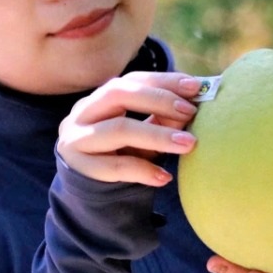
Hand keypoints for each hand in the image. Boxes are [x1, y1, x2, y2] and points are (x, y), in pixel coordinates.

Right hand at [58, 72, 202, 186]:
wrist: (87, 192)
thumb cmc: (119, 155)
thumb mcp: (140, 133)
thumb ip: (160, 119)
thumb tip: (190, 109)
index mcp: (100, 98)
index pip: (132, 80)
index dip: (164, 80)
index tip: (195, 86)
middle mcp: (83, 113)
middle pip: (118, 94)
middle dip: (158, 99)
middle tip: (190, 112)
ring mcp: (77, 139)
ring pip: (118, 130)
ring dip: (157, 135)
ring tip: (188, 144)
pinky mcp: (80, 168)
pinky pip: (115, 167)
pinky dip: (143, 171)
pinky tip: (164, 177)